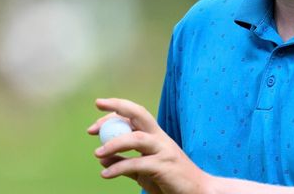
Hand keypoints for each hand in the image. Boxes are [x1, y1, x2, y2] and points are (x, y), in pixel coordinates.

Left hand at [87, 98, 212, 193]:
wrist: (196, 192)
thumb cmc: (170, 181)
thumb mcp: (143, 171)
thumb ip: (124, 162)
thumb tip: (102, 157)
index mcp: (157, 136)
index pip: (135, 115)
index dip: (116, 110)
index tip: (98, 110)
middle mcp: (161, 138)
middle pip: (139, 115)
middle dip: (117, 109)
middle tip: (96, 113)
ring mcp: (164, 151)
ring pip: (136, 138)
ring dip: (114, 143)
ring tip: (97, 153)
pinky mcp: (164, 166)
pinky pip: (136, 164)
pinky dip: (118, 167)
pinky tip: (105, 174)